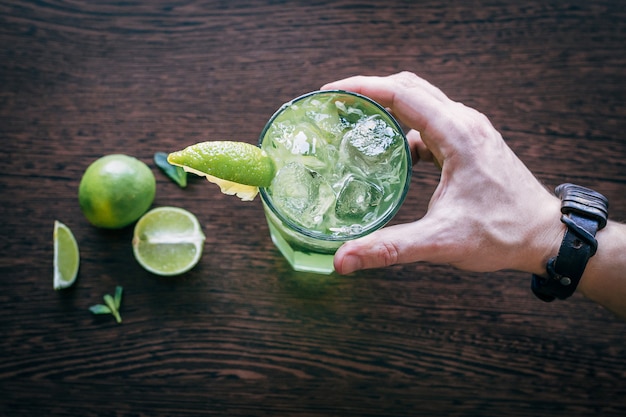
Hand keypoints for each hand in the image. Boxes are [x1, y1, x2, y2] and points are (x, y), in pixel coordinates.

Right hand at [322, 72, 563, 274]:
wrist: (545, 236)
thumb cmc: (503, 234)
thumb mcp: (441, 241)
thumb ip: (389, 248)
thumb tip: (343, 259)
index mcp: (458, 134)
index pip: (402, 94)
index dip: (363, 88)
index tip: (331, 93)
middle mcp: (464, 122)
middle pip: (409, 87)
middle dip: (370, 89)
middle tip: (335, 103)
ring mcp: (470, 130)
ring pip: (421, 101)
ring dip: (387, 105)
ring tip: (354, 120)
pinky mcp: (470, 143)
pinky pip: (431, 122)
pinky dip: (404, 127)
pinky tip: (388, 151)